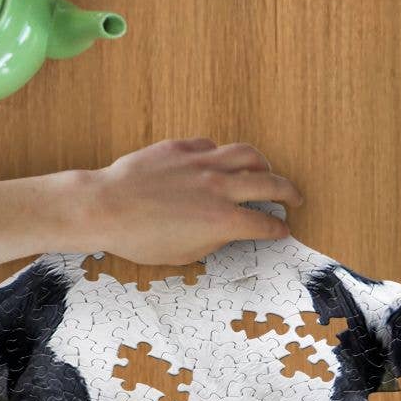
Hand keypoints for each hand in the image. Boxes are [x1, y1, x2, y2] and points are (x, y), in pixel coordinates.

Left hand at [72, 139, 303, 264]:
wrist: (105, 208)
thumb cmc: (138, 238)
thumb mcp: (183, 254)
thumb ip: (214, 240)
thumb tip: (229, 230)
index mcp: (222, 221)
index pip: (264, 223)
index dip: (278, 228)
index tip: (283, 229)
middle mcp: (219, 187)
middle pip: (270, 184)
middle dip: (289, 192)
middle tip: (294, 198)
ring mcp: (201, 163)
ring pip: (247, 154)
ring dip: (263, 165)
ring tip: (265, 172)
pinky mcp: (180, 148)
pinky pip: (212, 146)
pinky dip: (222, 155)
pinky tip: (219, 162)